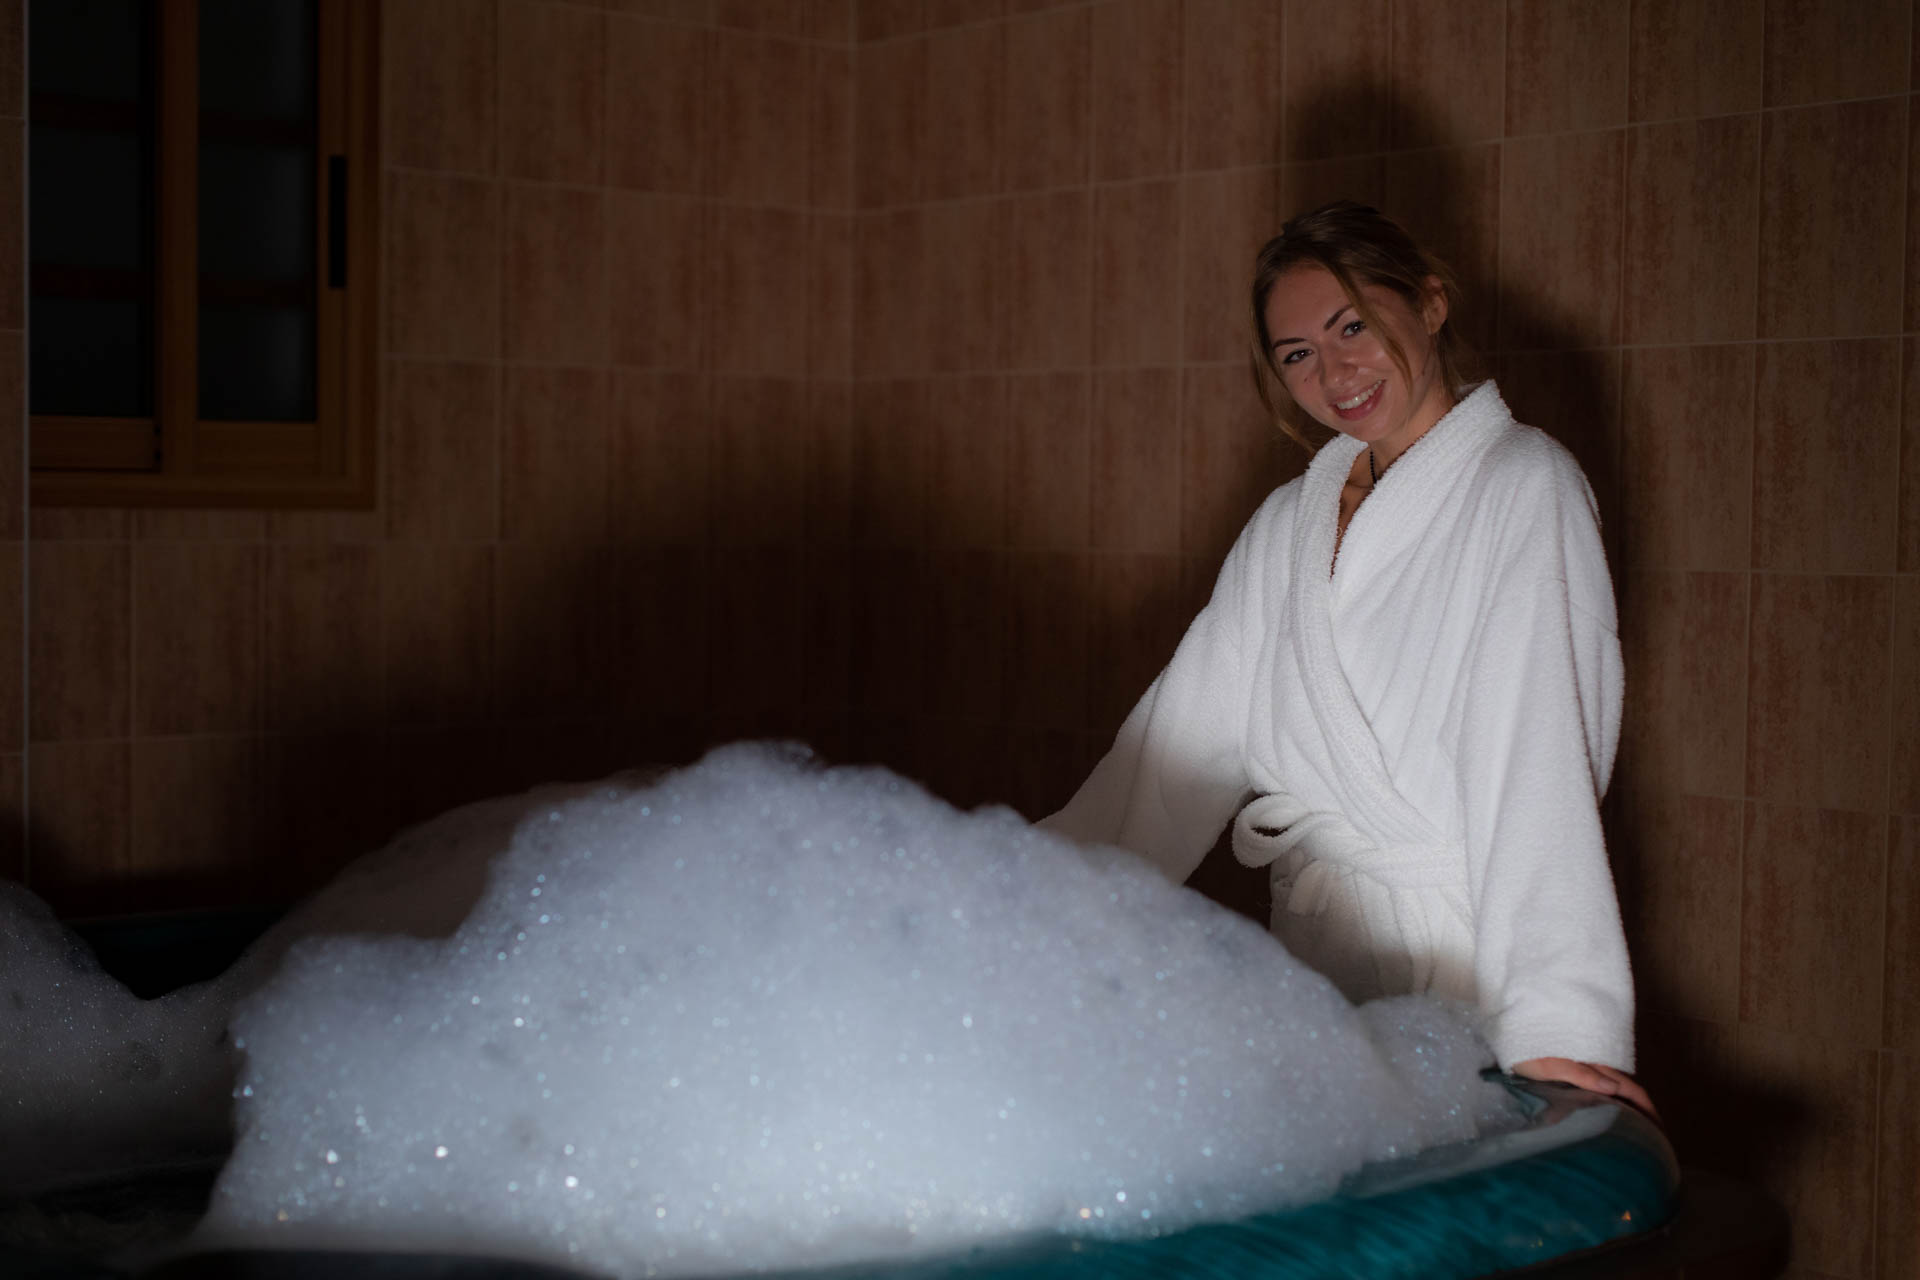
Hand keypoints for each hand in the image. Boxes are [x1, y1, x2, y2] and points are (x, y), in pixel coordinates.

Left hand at [1511, 1057, 1658, 1122]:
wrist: (1508, 1036)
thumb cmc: (1527, 1053)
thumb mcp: (1551, 1066)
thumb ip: (1580, 1074)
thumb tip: (1614, 1089)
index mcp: (1594, 1065)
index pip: (1631, 1090)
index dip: (1648, 1109)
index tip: (1659, 1130)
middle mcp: (1596, 1065)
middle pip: (1630, 1090)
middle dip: (1645, 1111)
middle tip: (1656, 1135)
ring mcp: (1587, 1068)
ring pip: (1618, 1089)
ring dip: (1632, 1107)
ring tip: (1639, 1127)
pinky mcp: (1576, 1071)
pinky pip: (1603, 1089)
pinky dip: (1615, 1102)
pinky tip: (1612, 1113)